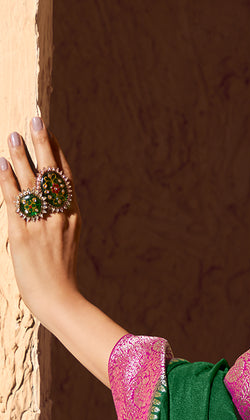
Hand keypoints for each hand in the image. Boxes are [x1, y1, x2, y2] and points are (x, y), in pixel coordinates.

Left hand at [0, 117, 79, 324]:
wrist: (60, 300)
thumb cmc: (60, 276)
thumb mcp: (64, 244)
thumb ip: (58, 223)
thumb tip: (45, 206)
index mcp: (73, 217)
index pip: (64, 177)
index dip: (56, 152)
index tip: (49, 132)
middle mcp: (60, 216)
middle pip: (51, 173)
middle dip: (42, 143)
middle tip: (35, 119)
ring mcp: (44, 225)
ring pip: (32, 183)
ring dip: (21, 156)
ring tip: (13, 135)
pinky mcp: (25, 235)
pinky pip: (16, 202)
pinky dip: (8, 182)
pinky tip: (3, 164)